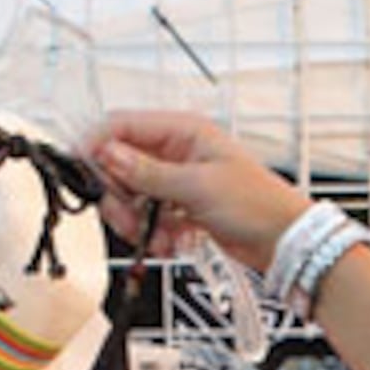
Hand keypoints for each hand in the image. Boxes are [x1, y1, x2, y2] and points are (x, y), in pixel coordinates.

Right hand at [89, 110, 307, 274]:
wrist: (284, 241)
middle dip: (119, 195)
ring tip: (155, 238)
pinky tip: (169, 243)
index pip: (122, 126)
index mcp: (183, 131)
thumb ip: (148, 172)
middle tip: (128, 218)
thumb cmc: (258, 205)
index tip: (84, 173)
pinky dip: (153, 232)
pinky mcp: (181, 206)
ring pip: (133, 194)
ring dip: (137, 220)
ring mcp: (178, 179)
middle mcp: (177, 150)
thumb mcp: (197, 186)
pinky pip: (149, 215)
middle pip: (121, 164)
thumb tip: (109, 154)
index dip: (98, 147)